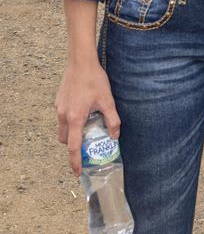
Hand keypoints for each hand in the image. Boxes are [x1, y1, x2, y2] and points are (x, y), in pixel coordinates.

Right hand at [56, 60, 119, 175]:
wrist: (81, 61)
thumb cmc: (94, 80)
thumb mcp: (107, 101)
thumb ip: (112, 120)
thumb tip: (115, 136)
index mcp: (74, 119)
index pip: (73, 147)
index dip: (75, 162)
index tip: (77, 172)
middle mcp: (63, 115)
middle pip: (64, 140)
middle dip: (73, 146)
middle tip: (86, 144)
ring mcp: (58, 107)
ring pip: (62, 128)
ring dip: (71, 132)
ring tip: (86, 126)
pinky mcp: (58, 100)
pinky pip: (61, 116)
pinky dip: (69, 120)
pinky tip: (82, 110)